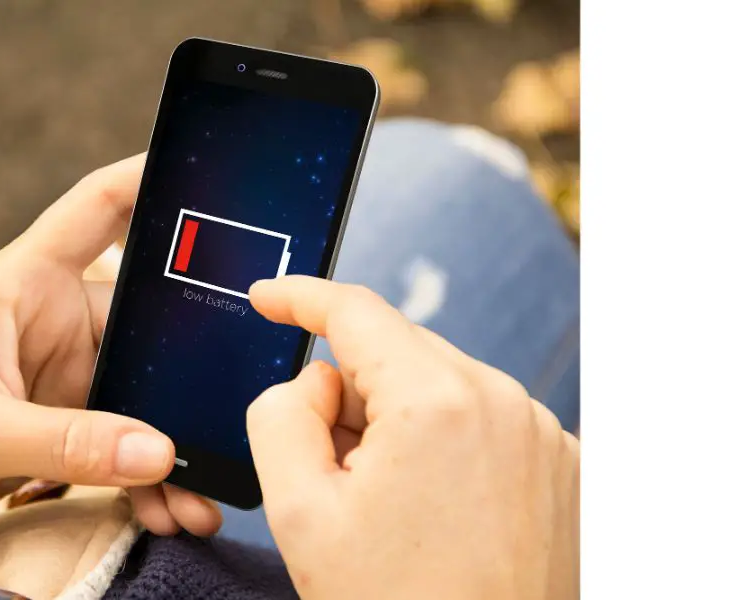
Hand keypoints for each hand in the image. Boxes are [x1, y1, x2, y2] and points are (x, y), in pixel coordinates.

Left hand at [0, 155, 220, 535]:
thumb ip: (65, 441)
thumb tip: (156, 450)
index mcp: (23, 284)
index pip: (96, 209)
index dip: (150, 179)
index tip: (211, 173)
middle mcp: (52, 321)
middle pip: (147, 321)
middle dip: (191, 371)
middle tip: (234, 414)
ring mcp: (64, 376)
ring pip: (145, 394)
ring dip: (175, 443)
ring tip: (200, 499)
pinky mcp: (65, 424)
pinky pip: (125, 442)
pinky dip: (149, 476)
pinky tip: (168, 508)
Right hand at [245, 276, 578, 598]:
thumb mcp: (300, 511)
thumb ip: (280, 414)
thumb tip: (310, 382)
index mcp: (439, 402)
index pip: (356, 312)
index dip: (300, 297)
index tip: (268, 298)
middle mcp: (504, 403)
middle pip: (397, 353)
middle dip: (348, 393)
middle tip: (326, 470)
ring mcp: (541, 435)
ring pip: (438, 387)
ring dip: (394, 423)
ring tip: (383, 508)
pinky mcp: (559, 466)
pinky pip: (479, 422)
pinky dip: (440, 445)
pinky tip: (426, 511)